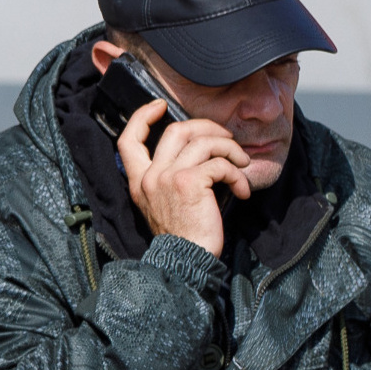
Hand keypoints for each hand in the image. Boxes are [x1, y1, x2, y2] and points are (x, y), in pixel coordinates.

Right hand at [116, 99, 252, 255]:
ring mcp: (168, 178)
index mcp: (140, 182)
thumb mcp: (163, 205)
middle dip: (208, 127)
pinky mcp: (189, 183)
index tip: (160, 106)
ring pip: (204, 142)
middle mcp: (150, 177)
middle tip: (227, 139)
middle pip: (176, 129)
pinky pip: (219, 164)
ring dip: (230, 149)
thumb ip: (169, 180)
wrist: (185, 262)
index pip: (128, 140)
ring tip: (242, 165)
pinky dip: (237, 174)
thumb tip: (198, 154)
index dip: (142, 117)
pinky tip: (242, 190)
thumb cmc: (183, 239)